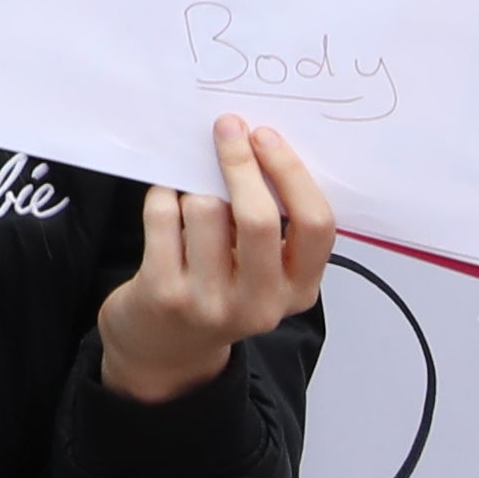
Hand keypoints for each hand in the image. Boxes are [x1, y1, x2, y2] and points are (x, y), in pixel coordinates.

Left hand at [97, 117, 337, 405]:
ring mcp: (209, 302)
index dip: (292, 174)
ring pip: (205, 209)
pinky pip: (163, 216)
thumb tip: (258, 145)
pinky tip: (165, 200)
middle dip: (242, 162)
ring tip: (191, 194)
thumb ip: (274, 226)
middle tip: (228, 128)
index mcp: (299, 291)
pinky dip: (162, 195)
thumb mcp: (263, 272)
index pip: (316, 225)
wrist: (164, 349)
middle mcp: (260, 303)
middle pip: (260, 217)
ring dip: (194, 185)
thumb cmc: (220, 291)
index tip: (266, 137)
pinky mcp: (163, 293)